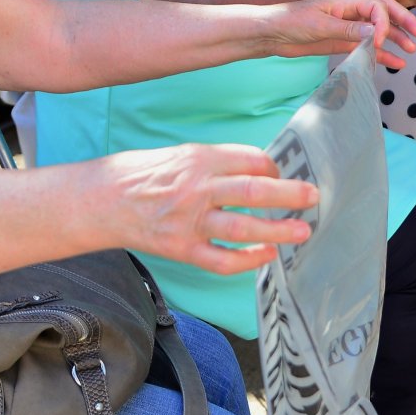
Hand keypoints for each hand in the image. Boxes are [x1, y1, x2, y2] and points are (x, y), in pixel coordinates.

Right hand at [98, 143, 320, 275]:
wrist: (102, 201)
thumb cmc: (142, 174)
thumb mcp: (181, 154)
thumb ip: (217, 163)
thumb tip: (257, 172)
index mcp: (199, 159)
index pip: (250, 160)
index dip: (273, 167)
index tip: (282, 173)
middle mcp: (197, 188)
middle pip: (253, 191)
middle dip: (289, 195)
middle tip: (313, 196)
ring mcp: (190, 221)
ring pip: (243, 227)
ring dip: (278, 230)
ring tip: (303, 231)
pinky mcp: (182, 249)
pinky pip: (222, 260)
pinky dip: (248, 260)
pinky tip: (266, 254)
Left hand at [264, 0, 415, 69]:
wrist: (273, 33)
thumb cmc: (291, 21)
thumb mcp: (319, 25)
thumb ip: (347, 28)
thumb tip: (374, 31)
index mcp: (346, 0)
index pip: (376, 5)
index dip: (383, 22)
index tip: (378, 41)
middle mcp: (351, 11)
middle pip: (384, 12)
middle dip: (403, 22)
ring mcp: (349, 27)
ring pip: (379, 31)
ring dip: (396, 39)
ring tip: (412, 50)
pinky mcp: (343, 42)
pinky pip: (367, 47)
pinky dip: (382, 54)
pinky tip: (395, 63)